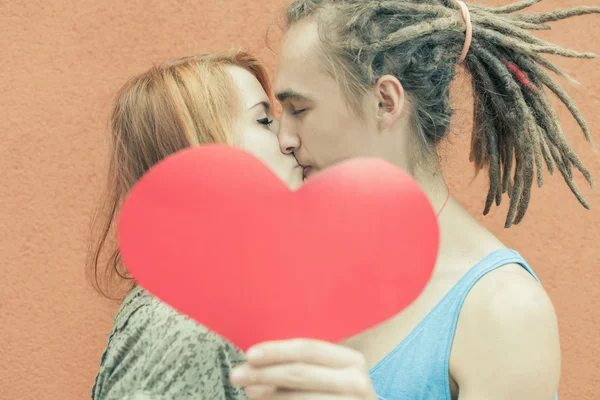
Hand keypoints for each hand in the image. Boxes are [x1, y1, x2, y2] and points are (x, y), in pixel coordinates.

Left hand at [229, 338, 377, 399]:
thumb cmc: (339, 396)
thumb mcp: (329, 376)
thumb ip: (301, 367)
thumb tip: (255, 364)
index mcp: (351, 360)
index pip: (308, 349)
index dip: (277, 350)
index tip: (249, 355)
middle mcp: (356, 381)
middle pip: (299, 373)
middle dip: (263, 373)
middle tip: (237, 376)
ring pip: (298, 398)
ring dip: (268, 395)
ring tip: (249, 392)